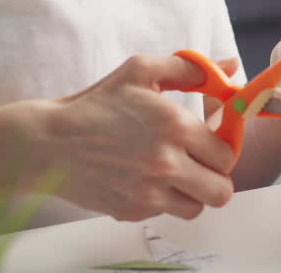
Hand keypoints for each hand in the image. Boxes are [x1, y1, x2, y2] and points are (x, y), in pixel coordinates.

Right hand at [41, 55, 236, 221]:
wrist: (49, 143)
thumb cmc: (96, 104)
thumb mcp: (141, 71)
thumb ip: (191, 69)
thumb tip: (231, 68)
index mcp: (177, 126)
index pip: (227, 154)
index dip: (222, 149)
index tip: (210, 143)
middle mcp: (167, 163)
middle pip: (221, 190)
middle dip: (215, 177)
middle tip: (200, 164)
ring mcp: (149, 193)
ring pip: (197, 207)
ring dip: (192, 193)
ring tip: (175, 175)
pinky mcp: (132, 211)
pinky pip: (165, 213)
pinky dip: (162, 201)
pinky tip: (144, 180)